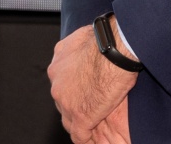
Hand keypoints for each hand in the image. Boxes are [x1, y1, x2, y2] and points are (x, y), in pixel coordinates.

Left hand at [47, 21, 137, 143]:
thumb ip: (79, 47)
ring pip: (67, 118)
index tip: (82, 89)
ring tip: (89, 126)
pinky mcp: (79, 116)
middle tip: (88, 106)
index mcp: (58, 63)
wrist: (114, 49)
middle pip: (62, 100)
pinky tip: (90, 137)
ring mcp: (66, 101)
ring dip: (78, 121)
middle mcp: (57, 82)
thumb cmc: (106, 39)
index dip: (73, 87)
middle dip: (73, 103)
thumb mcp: (84, 36)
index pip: (62, 82)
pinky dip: (85, 137)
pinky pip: (79, 134)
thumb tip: (85, 45)